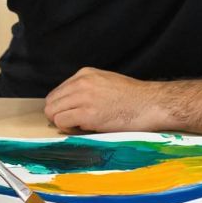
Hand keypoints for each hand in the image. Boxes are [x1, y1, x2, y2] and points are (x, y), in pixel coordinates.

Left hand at [43, 67, 170, 131]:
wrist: (150, 104)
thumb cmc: (133, 97)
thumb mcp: (106, 82)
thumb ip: (87, 88)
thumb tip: (71, 103)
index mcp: (85, 74)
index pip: (58, 92)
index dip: (62, 106)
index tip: (73, 114)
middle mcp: (81, 83)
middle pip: (51, 102)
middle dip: (59, 115)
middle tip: (74, 123)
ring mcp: (83, 97)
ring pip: (53, 112)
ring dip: (63, 122)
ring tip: (80, 126)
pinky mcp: (87, 114)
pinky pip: (62, 122)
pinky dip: (68, 128)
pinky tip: (83, 128)